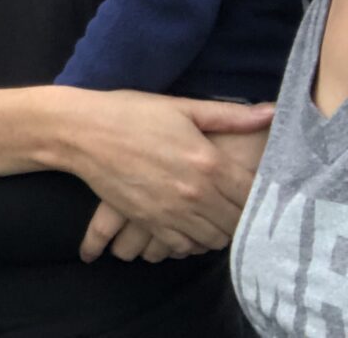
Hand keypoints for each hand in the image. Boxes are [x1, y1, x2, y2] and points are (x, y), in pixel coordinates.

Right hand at [70, 92, 271, 260]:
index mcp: (209, 162)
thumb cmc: (130, 113)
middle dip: (243, 214)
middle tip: (236, 200)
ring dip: (220, 229)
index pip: (255, 193)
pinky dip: (193, 241)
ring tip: (215, 213)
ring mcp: (172, 213)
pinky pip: (185, 247)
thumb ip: (228, 115)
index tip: (256, 185)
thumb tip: (272, 113)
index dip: (261, 192)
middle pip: (239, 221)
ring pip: (215, 239)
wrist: (81, 132)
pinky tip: (190, 224)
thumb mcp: (180, 107)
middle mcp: (196, 194)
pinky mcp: (150, 223)